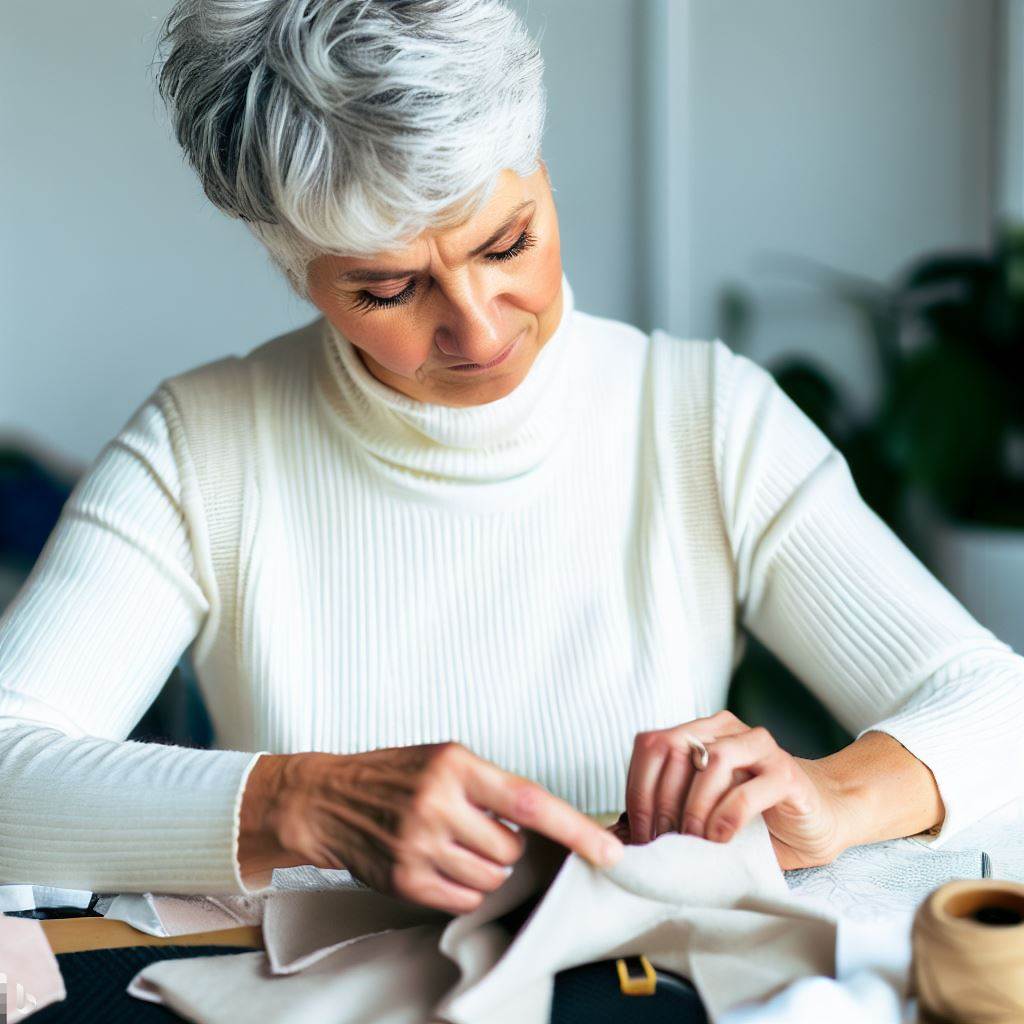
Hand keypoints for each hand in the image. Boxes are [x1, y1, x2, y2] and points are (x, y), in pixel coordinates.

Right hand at [238, 742, 623, 913]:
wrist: (327, 799)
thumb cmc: (394, 774)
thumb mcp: (444, 759)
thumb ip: (489, 787)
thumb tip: (545, 825)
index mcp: (456, 765)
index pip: (531, 802)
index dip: (576, 829)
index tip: (610, 852)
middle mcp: (438, 804)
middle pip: (512, 850)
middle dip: (507, 847)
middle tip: (479, 830)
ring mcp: (419, 846)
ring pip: (491, 879)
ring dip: (486, 869)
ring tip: (456, 844)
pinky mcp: (406, 880)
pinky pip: (462, 900)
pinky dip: (464, 889)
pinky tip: (441, 863)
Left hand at [620, 710, 846, 868]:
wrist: (823, 816)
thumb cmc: (756, 818)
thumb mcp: (707, 809)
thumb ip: (674, 809)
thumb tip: (623, 835)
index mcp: (702, 733)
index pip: (652, 745)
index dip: (638, 788)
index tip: (640, 831)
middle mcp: (728, 731)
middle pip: (675, 750)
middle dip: (661, 802)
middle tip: (663, 841)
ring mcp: (760, 748)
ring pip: (710, 762)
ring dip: (693, 807)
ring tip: (692, 840)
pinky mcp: (785, 773)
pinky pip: (746, 789)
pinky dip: (726, 816)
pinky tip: (721, 839)